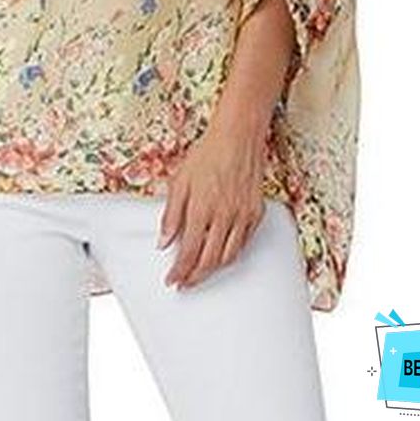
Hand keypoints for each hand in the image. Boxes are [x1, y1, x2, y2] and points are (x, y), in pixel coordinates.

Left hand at [158, 114, 270, 290]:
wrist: (238, 137)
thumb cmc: (207, 154)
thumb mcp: (180, 180)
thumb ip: (171, 214)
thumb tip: (163, 241)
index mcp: (201, 208)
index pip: (188, 251)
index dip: (179, 270)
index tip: (172, 280)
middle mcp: (224, 216)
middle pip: (209, 260)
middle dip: (194, 276)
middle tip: (184, 283)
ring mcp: (242, 216)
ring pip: (228, 256)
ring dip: (213, 270)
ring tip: (200, 274)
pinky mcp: (256, 213)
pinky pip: (244, 243)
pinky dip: (231, 255)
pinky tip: (221, 256)